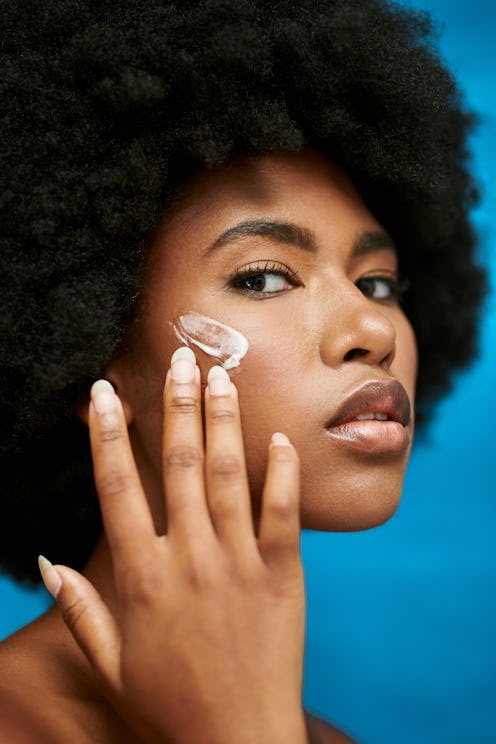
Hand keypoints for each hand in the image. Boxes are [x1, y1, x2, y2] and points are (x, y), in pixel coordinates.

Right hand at [40, 348, 306, 743]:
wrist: (240, 743)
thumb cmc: (170, 704)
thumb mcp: (111, 663)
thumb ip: (79, 610)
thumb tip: (46, 562)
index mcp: (144, 578)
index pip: (118, 490)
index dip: (109, 436)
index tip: (105, 394)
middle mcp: (191, 559)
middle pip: (180, 466)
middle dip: (176, 405)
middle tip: (179, 358)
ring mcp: (240, 563)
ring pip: (230, 476)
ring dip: (224, 421)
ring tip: (222, 376)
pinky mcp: (283, 574)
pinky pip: (283, 513)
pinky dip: (281, 473)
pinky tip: (278, 437)